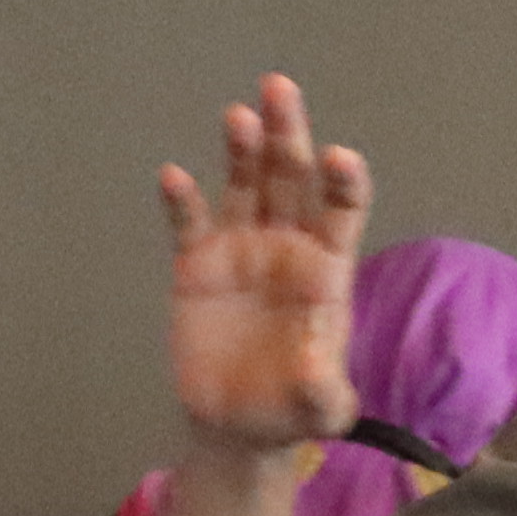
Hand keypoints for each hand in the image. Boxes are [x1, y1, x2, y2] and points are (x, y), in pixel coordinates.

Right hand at [156, 77, 369, 456]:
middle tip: (280, 90)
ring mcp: (241, 248)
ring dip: (243, 149)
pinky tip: (173, 178)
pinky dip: (182, 201)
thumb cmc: (289, 409)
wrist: (236, 425)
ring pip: (246, 185)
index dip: (342, 184)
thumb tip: (318, 374)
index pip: (341, 213)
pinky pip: (190, 224)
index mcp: (327, 269)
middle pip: (292, 178)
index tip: (340, 159)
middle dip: (288, 135)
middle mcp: (286, 246)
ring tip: (240, 117)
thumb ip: (323, 393)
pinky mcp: (197, 263)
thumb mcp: (318, 410)